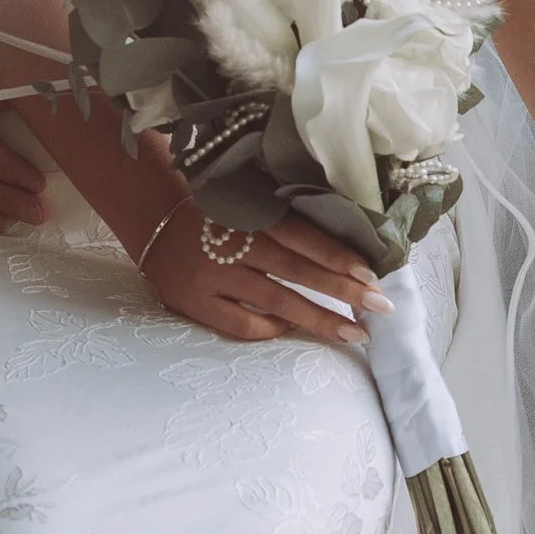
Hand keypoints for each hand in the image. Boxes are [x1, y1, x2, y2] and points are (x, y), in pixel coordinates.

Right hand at [139, 203, 379, 350]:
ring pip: (275, 301)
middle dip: (341, 290)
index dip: (336, 255)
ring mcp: (211, 276)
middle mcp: (230, 243)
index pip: (299, 235)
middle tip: (380, 305)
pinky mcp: (196, 303)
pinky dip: (272, 328)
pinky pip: (242, 324)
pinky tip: (295, 328)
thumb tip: (347, 241)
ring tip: (355, 332)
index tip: (372, 273)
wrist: (154, 220)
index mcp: (246, 212)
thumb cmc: (215, 210)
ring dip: (318, 318)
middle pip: (294, 271)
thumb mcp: (245, 200)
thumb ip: (283, 217)